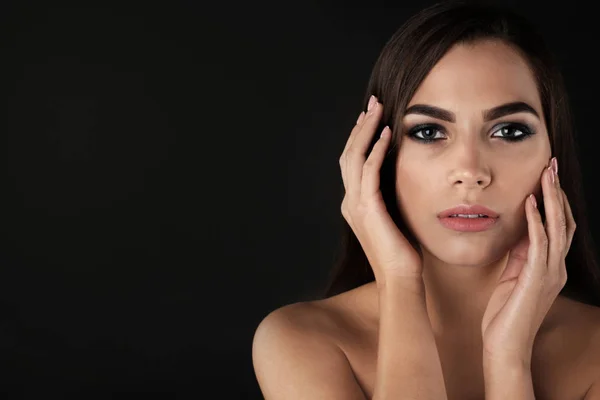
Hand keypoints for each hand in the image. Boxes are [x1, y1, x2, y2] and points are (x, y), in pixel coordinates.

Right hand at [339, 95, 422, 287]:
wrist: (400, 279)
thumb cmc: (402, 253)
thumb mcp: (394, 218)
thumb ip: (390, 197)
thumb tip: (402, 178)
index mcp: (354, 204)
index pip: (352, 162)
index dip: (360, 137)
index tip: (372, 117)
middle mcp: (350, 201)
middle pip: (348, 154)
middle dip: (360, 126)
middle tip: (373, 103)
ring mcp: (355, 205)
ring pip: (354, 157)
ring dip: (366, 131)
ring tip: (377, 109)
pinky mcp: (368, 209)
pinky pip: (369, 172)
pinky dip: (375, 150)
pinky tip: (387, 134)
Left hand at [481, 157, 575, 365]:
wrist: (505, 345)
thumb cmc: (506, 313)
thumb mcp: (513, 276)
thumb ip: (520, 255)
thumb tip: (520, 230)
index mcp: (549, 266)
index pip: (558, 226)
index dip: (555, 200)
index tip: (547, 175)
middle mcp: (555, 267)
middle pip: (564, 221)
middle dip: (558, 191)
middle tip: (552, 165)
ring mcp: (549, 273)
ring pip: (558, 227)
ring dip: (551, 199)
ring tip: (546, 174)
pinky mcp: (536, 279)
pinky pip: (539, 244)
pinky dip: (536, 222)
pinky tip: (530, 203)